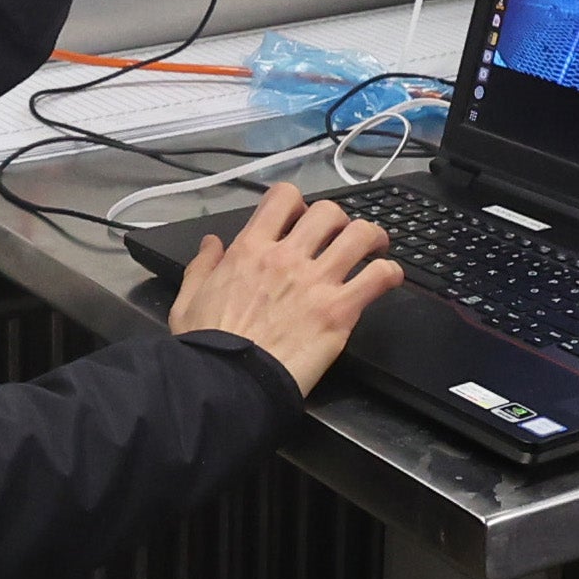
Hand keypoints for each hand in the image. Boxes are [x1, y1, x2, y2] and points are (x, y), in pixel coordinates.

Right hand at [169, 182, 402, 396]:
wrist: (230, 380)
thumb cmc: (208, 344)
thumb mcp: (188, 299)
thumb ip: (202, 266)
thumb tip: (211, 243)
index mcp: (250, 249)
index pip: (283, 198)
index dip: (298, 203)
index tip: (301, 220)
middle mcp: (287, 257)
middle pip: (328, 212)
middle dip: (339, 221)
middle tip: (341, 238)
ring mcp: (316, 281)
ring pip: (360, 235)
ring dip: (372, 238)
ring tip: (374, 250)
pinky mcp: (340, 310)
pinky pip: (379, 277)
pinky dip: (390, 273)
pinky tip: (387, 279)